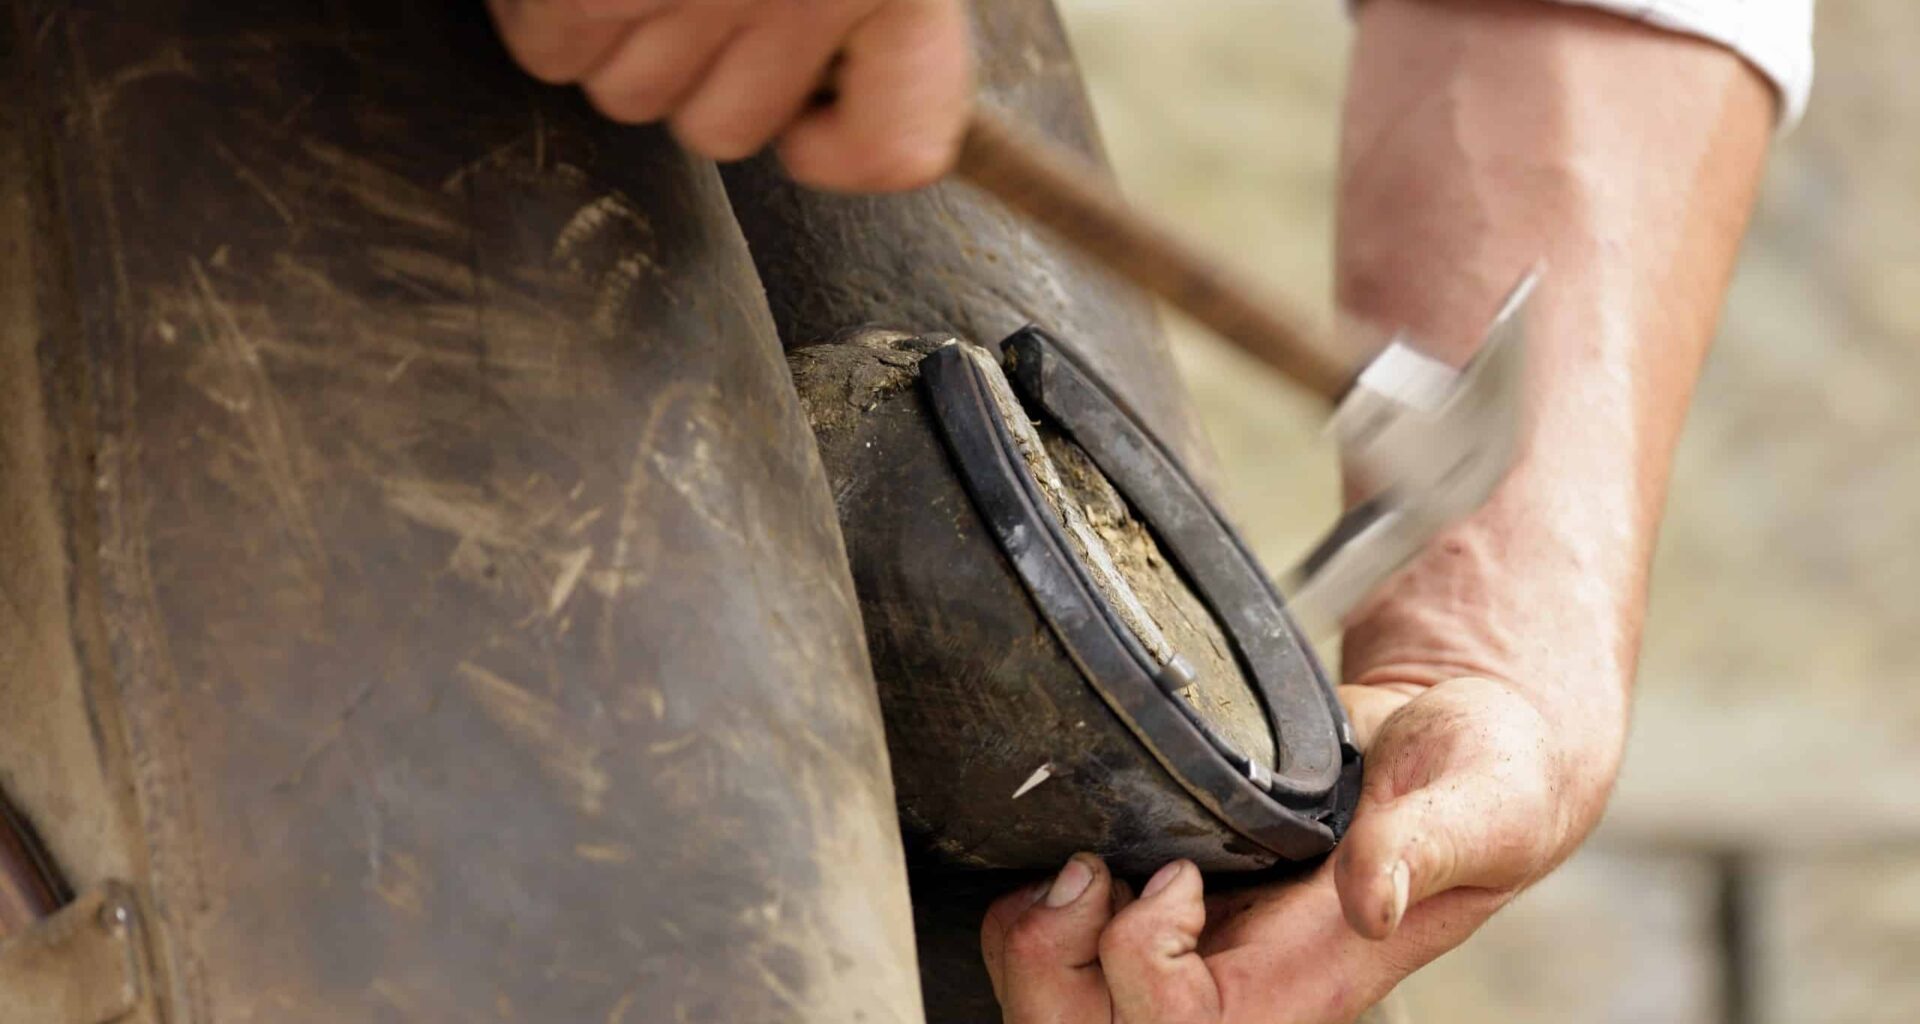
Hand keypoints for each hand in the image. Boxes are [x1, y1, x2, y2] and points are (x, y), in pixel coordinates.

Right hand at [487, 0, 973, 191]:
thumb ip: (878, 30)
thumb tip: (846, 133)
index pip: (899, 147)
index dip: (847, 152)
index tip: (816, 133)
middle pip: (730, 131)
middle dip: (701, 70)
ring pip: (635, 99)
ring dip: (616, 35)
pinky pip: (551, 53)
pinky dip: (546, 13)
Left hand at [981, 669, 1623, 1023]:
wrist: (1452, 738)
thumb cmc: (1482, 780)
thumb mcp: (1477, 802)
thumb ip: (1427, 848)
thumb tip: (1372, 897)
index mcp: (1306, 984)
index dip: (1146, 958)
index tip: (1176, 871)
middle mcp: (1235, 986)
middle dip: (1052, 963)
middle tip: (1085, 869)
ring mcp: (1191, 953)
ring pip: (1059, 1006)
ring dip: (1030, 939)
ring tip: (1072, 863)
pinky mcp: (1158, 909)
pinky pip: (1057, 950)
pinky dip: (1030, 906)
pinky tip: (1066, 851)